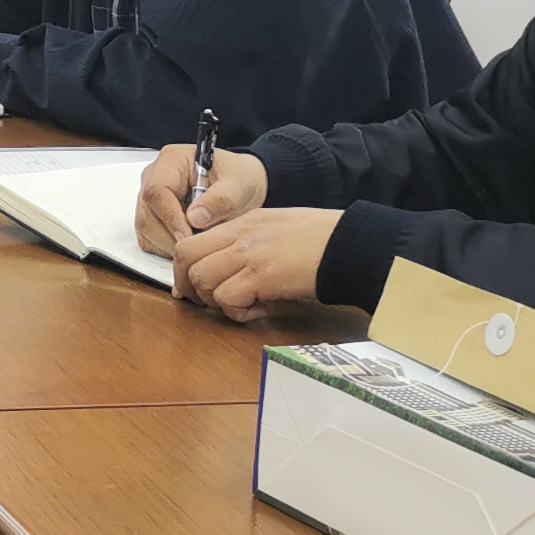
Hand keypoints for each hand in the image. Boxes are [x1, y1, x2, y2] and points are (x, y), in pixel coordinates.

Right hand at [134, 147, 264, 255]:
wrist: (239, 186)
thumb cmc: (238, 179)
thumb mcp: (238, 186)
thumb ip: (219, 201)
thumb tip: (194, 219)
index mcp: (172, 160)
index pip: (157, 191)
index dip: (170, 218)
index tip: (188, 236)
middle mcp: (155, 177)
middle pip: (147, 213)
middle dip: (170, 236)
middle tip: (196, 246)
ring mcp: (150, 197)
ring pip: (146, 228)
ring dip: (169, 243)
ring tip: (197, 243)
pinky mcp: (152, 215)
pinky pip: (149, 237)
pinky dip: (166, 247)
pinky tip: (188, 243)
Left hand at [173, 207, 343, 321]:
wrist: (350, 244)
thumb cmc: (322, 239)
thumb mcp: (277, 228)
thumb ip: (249, 242)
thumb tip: (229, 267)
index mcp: (242, 223)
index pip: (190, 242)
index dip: (184, 269)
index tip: (190, 287)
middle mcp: (240, 236)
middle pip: (188, 259)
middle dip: (191, 286)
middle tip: (211, 302)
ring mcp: (249, 255)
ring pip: (203, 280)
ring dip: (216, 301)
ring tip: (242, 305)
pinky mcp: (263, 277)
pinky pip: (228, 299)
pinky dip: (237, 311)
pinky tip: (258, 310)